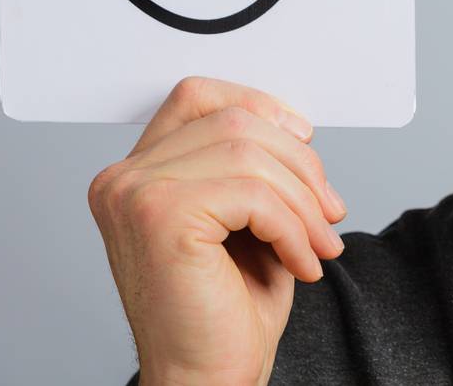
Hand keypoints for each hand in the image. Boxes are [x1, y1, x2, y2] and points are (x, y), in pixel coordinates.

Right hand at [87, 76, 348, 385]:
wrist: (207, 380)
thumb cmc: (227, 308)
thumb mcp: (248, 217)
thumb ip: (255, 165)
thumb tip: (295, 124)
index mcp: (136, 173)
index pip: (198, 96)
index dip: (259, 106)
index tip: (304, 140)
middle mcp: (123, 179)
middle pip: (236, 122)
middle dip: (300, 165)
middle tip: (329, 214)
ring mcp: (135, 194)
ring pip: (251, 153)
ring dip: (303, 202)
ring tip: (319, 244)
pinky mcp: (159, 216)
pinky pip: (254, 194)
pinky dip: (293, 227)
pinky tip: (302, 263)